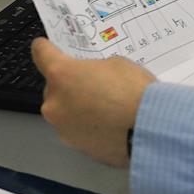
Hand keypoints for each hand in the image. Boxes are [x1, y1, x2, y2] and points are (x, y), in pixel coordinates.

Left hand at [31, 38, 155, 166]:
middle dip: (71, 85)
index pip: (42, 54)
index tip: (44, 46)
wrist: (151, 130)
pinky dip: (90, 126)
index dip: (44, 48)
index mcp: (62, 74)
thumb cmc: (135, 92)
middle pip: (55, 88)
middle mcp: (55, 103)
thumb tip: (92, 80)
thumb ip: (95, 69)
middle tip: (96, 85)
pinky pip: (79, 130)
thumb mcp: (117, 64)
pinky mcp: (77, 147)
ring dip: (79, 108)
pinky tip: (110, 124)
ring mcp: (64, 128)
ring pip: (65, 112)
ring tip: (107, 109)